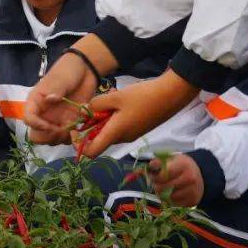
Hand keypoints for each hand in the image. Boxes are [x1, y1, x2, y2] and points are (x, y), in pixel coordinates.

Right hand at [23, 52, 97, 143]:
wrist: (85, 71)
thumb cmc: (67, 71)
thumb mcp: (60, 78)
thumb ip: (55, 89)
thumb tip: (50, 99)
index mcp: (35, 102)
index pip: (28, 119)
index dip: (37, 125)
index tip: (51, 125)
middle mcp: (43, 114)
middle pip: (36, 136)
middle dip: (48, 137)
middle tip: (62, 130)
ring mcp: (56, 120)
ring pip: (51, 140)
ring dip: (61, 138)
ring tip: (72, 128)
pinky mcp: (68, 124)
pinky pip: (65, 138)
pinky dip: (71, 138)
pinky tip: (78, 127)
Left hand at [81, 70, 198, 158]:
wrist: (170, 95)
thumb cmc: (142, 97)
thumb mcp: (115, 97)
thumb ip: (96, 105)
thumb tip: (83, 113)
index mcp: (115, 133)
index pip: (91, 153)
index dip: (79, 144)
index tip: (76, 128)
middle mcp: (122, 138)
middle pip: (99, 138)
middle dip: (93, 123)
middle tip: (96, 104)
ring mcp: (131, 134)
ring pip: (109, 130)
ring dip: (104, 117)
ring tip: (110, 99)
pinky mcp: (138, 128)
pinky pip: (119, 126)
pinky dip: (114, 116)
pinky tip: (119, 100)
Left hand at [149, 153, 203, 206]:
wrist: (200, 175)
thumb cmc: (180, 166)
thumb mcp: (171, 159)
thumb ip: (158, 162)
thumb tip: (146, 167)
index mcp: (183, 165)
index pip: (164, 175)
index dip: (154, 177)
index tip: (151, 175)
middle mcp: (190, 178)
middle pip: (164, 187)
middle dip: (156, 185)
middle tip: (156, 182)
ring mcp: (193, 191)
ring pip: (168, 197)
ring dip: (162, 194)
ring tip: (164, 187)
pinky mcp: (193, 201)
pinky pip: (174, 204)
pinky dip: (170, 200)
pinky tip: (171, 193)